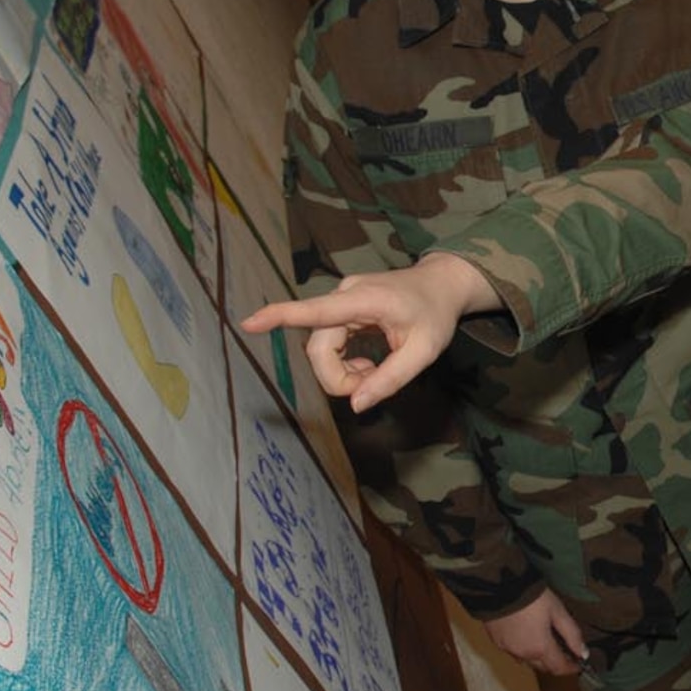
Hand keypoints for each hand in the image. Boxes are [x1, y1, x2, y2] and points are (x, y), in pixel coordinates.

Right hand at [240, 254, 496, 411]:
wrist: (442, 285)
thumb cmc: (435, 315)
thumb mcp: (424, 352)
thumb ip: (391, 378)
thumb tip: (356, 404)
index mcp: (364, 300)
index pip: (316, 310)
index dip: (280, 317)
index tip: (249, 322)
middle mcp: (345, 296)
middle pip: (318, 347)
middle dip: (337, 377)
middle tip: (370, 387)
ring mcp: (341, 300)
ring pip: (321, 348)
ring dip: (342, 371)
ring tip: (373, 373)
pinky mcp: (342, 308)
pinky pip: (329, 343)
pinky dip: (344, 362)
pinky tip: (367, 365)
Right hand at [483, 589, 589, 676]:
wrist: (499, 587)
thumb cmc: (531, 598)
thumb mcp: (557, 611)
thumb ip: (572, 634)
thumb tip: (583, 652)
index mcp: (540, 648)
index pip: (559, 667)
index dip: (570, 668)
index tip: (577, 665)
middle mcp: (523, 654)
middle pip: (543, 667)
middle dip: (555, 664)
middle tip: (564, 654)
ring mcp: (508, 649)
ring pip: (527, 661)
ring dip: (538, 658)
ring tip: (545, 644)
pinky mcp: (496, 642)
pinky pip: (513, 652)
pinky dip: (523, 650)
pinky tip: (526, 637)